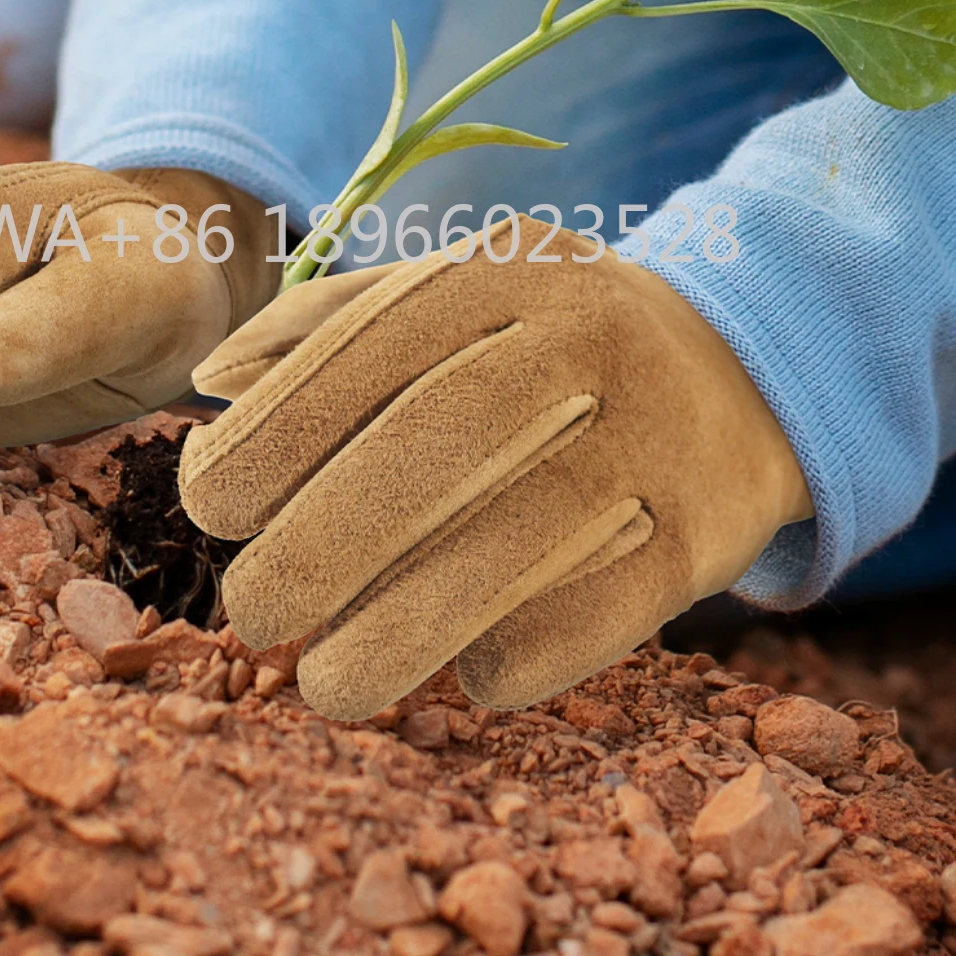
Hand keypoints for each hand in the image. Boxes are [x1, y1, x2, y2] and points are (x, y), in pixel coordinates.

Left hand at [180, 223, 811, 717]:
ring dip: (405, 627)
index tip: (208, 505)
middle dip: (326, 539)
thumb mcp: (455, 294)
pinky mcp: (706, 530)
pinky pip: (601, 608)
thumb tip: (207, 382)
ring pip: (517, 538)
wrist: (748, 369)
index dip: (279, 429)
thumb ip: (328, 324)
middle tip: (252, 614)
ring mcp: (655, 432)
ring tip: (325, 685)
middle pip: (441, 441)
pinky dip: (520, 653)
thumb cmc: (550, 343)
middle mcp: (585, 337)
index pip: (375, 344)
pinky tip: (465, 675)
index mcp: (506, 270)